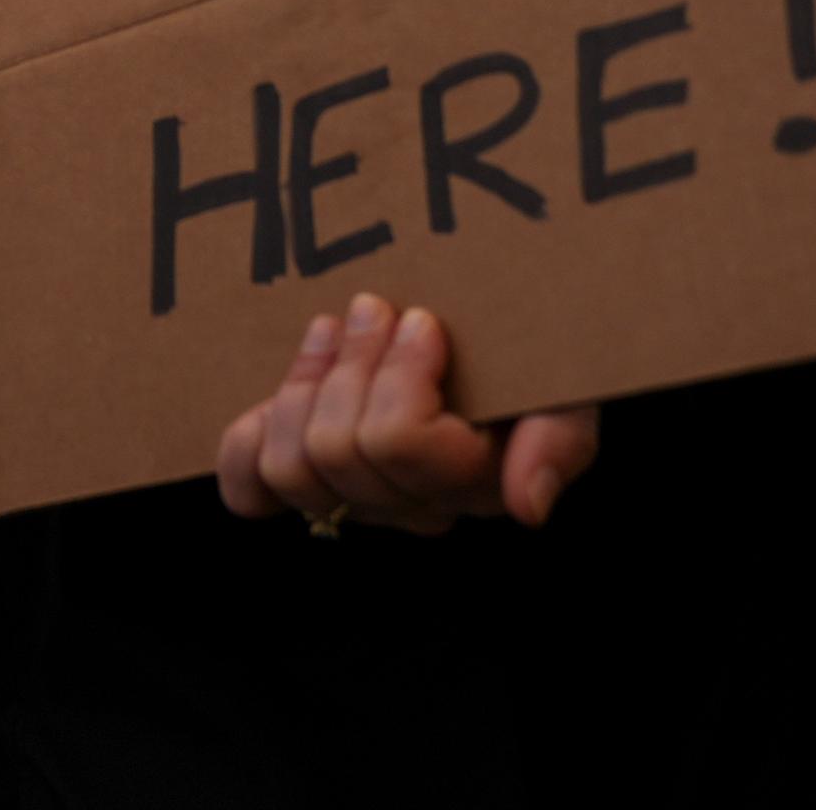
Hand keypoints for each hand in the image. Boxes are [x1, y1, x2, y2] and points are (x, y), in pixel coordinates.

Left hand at [213, 291, 599, 534]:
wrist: (498, 330)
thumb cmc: (532, 356)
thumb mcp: (567, 387)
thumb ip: (560, 442)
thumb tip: (525, 505)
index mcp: (473, 484)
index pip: (400, 446)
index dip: (400, 375)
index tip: (424, 320)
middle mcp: (413, 505)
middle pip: (340, 453)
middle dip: (351, 366)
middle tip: (374, 309)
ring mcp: (354, 495)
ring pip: (293, 470)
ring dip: (305, 385)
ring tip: (332, 330)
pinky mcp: (301, 475)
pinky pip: (250, 488)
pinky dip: (248, 442)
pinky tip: (273, 399)